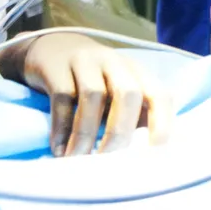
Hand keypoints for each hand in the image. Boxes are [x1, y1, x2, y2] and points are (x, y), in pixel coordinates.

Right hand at [4, 31, 173, 155]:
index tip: (151, 157)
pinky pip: (62, 97)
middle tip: (106, 162)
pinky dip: (62, 127)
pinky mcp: (56, 65)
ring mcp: (85, 60)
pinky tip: (59, 148)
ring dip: (86, 133)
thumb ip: (131, 116)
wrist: (49, 47)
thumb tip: (137, 159)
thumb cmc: (91, 82)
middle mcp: (114, 62)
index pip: (159, 95)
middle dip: (120, 132)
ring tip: (76, 159)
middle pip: (128, 94)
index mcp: (136, 72)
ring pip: (93, 95)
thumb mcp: (115, 93)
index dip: (162, 125)